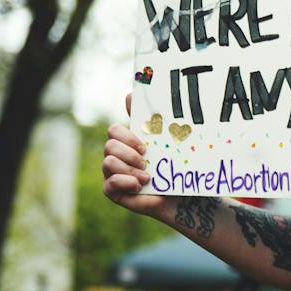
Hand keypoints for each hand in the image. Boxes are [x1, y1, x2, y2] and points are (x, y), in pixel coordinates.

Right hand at [103, 92, 168, 218]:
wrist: (182, 197)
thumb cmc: (174, 169)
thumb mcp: (166, 144)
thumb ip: (152, 122)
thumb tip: (131, 94)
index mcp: (128, 143)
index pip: (114, 130)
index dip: (126, 135)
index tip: (145, 145)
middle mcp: (118, 157)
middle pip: (109, 144)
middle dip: (128, 152)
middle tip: (146, 160)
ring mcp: (114, 174)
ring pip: (108, 162)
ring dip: (128, 168)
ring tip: (147, 177)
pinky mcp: (114, 191)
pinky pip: (109, 184)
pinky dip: (125, 182)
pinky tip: (139, 186)